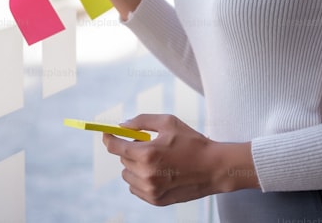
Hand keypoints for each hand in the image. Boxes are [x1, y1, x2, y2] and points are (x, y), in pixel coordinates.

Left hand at [102, 114, 258, 205]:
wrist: (214, 168)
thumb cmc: (193, 142)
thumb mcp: (169, 122)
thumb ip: (142, 121)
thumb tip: (122, 125)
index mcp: (148, 153)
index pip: (115, 147)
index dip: (108, 138)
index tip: (106, 133)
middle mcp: (146, 174)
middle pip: (123, 160)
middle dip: (130, 150)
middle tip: (148, 144)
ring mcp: (151, 190)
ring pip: (127, 175)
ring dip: (134, 165)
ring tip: (155, 160)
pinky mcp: (156, 200)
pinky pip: (135, 188)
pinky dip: (140, 179)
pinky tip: (158, 172)